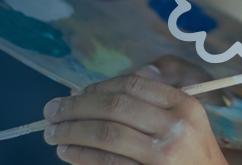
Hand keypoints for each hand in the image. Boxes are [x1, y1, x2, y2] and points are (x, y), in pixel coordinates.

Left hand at [44, 63, 227, 164]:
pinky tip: (66, 152)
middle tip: (50, 112)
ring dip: (72, 131)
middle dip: (76, 108)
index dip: (96, 87)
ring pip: (107, 134)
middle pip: (115, 106)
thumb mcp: (184, 120)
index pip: (132, 85)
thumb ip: (148, 100)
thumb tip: (88, 91)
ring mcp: (164, 154)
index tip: (73, 94)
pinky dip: (81, 155)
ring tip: (51, 133)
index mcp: (183, 104)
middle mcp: (176, 126)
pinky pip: (108, 162)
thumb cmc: (191, 152)